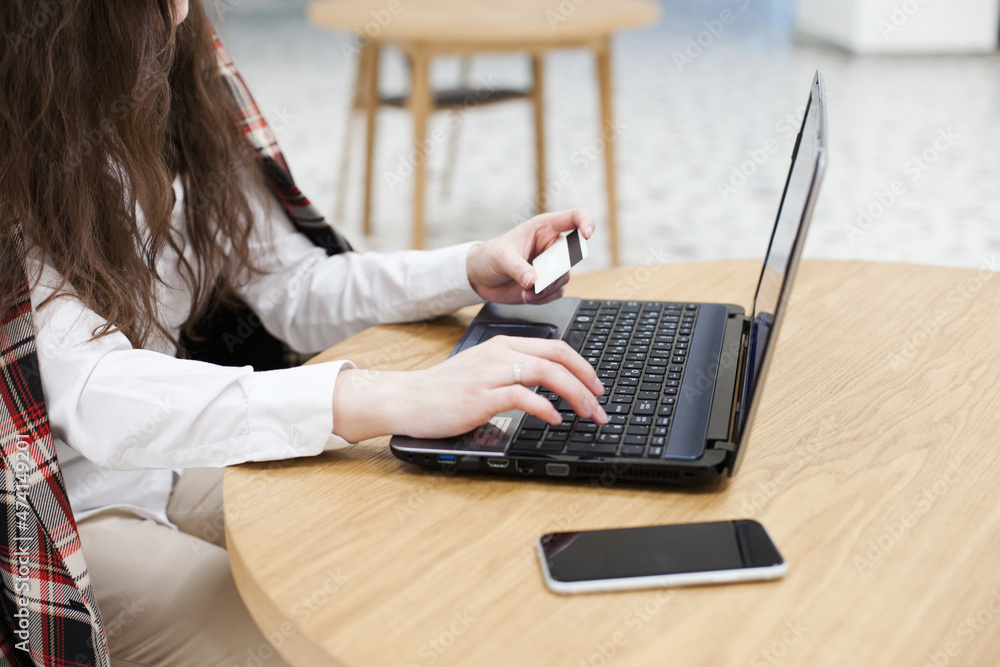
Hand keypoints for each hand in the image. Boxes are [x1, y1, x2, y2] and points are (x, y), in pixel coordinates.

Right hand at [331, 336, 607, 441]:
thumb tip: (546, 386)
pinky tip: (555, 420)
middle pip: (557, 358)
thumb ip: (511, 371)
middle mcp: (499, 353)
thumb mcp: (482, 372)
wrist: (407, 399)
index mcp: (502, 345)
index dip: (582, 365)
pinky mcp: (481, 396)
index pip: (554, 347)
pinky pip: (524, 396)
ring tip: (588, 414)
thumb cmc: (444, 391)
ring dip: (575, 395)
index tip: (596, 386)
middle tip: (601, 404)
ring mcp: (490, 373)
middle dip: (586, 381)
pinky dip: (546, 408)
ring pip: (547, 374)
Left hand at [466, 208, 595, 304]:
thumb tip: (533, 282)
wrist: (479, 277)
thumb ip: (518, 268)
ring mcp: (551, 266)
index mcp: (544, 227)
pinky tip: (527, 297)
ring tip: (526, 293)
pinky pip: (556, 293)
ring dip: (546, 289)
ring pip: (563, 278)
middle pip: (571, 257)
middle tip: (537, 283)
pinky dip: (543, 298)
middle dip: (554, 273)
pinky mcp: (548, 284)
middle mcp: (551, 246)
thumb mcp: (501, 257)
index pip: (575, 217)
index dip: (586, 223)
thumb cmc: (490, 256)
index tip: (586, 235)